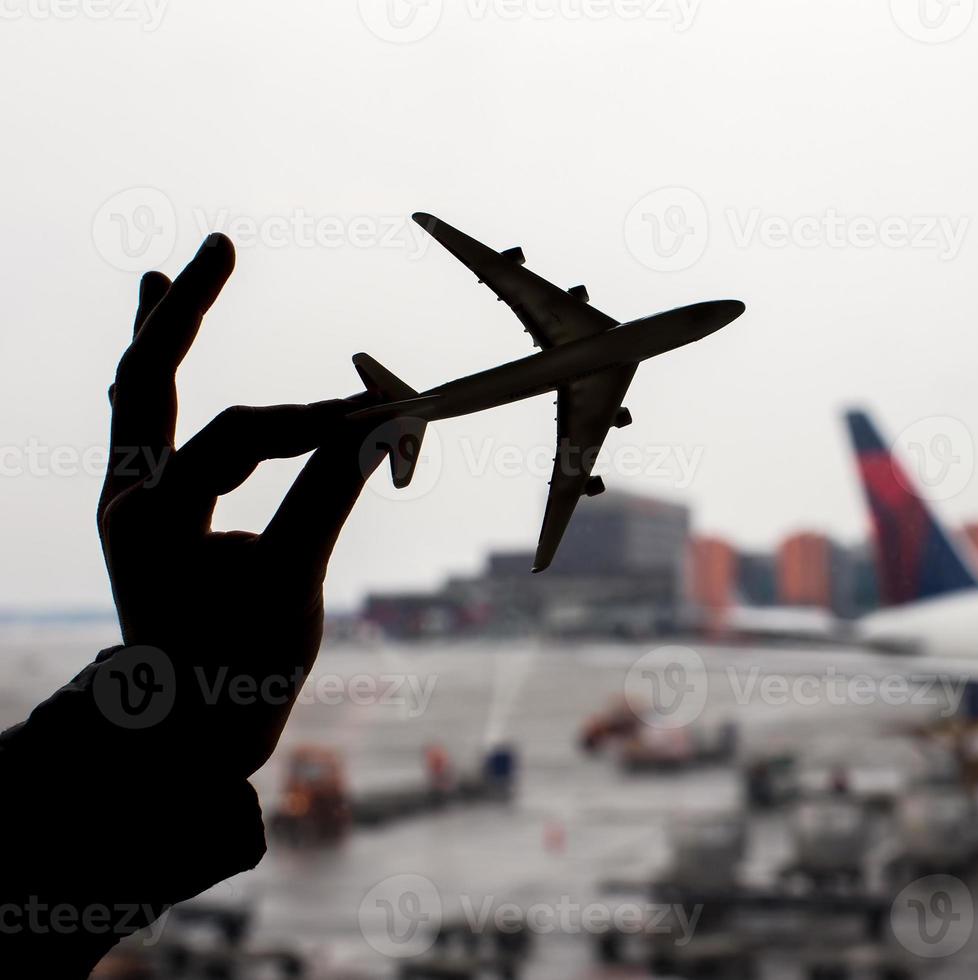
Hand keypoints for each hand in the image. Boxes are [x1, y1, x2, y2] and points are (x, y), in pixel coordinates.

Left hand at [96, 233, 383, 776]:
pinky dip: (163, 389)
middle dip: (181, 312)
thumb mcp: (287, 591)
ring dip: (159, 339)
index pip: (243, 434)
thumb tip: (380, 422)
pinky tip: (162, 355)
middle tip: (214, 245)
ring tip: (163, 275)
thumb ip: (328, 498)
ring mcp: (131, 507)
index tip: (389, 416)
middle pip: (146, 379)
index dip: (319, 421)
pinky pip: (152, 433)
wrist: (183, 743)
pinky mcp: (151, 519)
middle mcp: (126, 500)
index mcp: (149, 518)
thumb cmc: (233, 678)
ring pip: (139, 400)